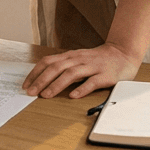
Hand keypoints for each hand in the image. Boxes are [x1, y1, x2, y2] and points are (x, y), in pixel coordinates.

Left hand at [21, 42, 140, 99]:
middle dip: (41, 80)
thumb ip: (63, 67)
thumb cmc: (97, 60)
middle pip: (56, 68)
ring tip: (46, 95)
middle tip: (31, 92)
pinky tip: (73, 95)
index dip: (35, 73)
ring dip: (56, 84)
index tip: (25, 85)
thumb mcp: (77, 60)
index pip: (48, 62)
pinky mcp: (105, 75)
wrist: (123, 54)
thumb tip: (43, 79)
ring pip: (71, 74)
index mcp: (70, 56)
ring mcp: (92, 67)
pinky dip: (81, 88)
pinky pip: (92, 82)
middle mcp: (79, 60)